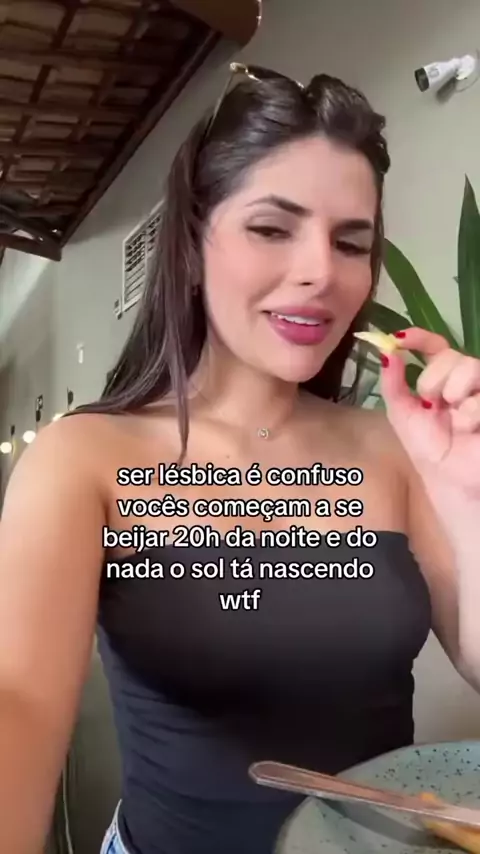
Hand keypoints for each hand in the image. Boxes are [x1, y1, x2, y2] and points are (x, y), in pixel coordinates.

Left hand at [380, 327, 479, 499]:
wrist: (448, 478)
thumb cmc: (428, 449)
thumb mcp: (402, 414)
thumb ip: (393, 383)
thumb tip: (386, 352)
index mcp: (440, 380)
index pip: (435, 347)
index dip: (420, 338)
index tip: (400, 340)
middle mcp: (464, 380)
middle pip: (451, 355)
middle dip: (434, 378)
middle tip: (430, 402)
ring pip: (470, 366)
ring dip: (454, 392)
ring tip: (454, 420)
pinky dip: (470, 414)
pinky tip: (470, 430)